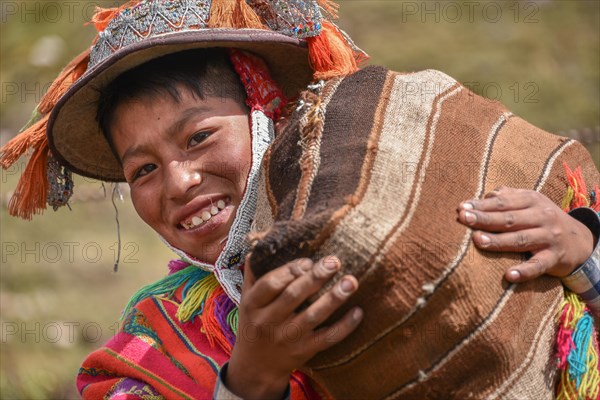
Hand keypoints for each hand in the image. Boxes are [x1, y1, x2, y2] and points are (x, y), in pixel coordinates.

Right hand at [226, 256, 361, 399]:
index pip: (270, 284)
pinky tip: (358, 311)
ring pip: (313, 316)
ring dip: (334, 298)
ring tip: (351, 281)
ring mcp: (288, 338)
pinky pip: (327, 338)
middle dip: (315, 277)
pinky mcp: (304, 351)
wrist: (256, 367)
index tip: (308, 261)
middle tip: (334, 261)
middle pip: (293, 296)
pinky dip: (345, 326)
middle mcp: (269, 322)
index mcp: (253, 305)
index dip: (289, 270)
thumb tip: (259, 245)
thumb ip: (253, 274)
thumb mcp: (246, 300)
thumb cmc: (254, 324)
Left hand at [456, 187, 594, 282]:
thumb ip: (506, 197)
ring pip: (521, 239)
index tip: (461, 208)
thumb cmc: (542, 219)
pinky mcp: (555, 258)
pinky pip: (538, 265)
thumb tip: (482, 196)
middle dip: (485, 219)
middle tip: (463, 219)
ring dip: (499, 241)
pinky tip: (508, 276)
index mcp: (532, 200)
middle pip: (509, 218)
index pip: (503, 202)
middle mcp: (542, 216)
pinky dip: (524, 271)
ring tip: (478, 240)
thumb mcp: (529, 203)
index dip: (482, 205)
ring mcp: (549, 237)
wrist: (579, 240)